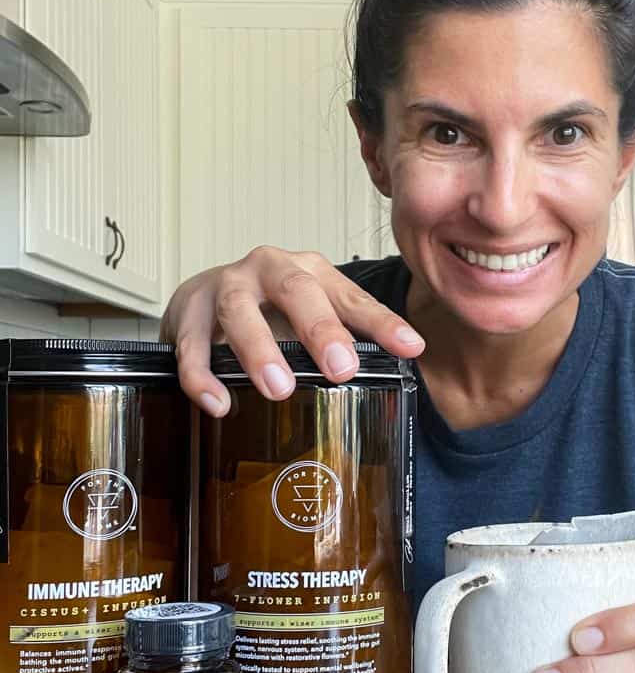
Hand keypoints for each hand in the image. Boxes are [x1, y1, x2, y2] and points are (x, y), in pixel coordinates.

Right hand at [159, 246, 424, 414]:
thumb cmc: (269, 308)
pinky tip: (219, 403)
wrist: (202, 295)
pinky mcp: (187, 313)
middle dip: (320, 329)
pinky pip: (191, 344)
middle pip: (296, 290)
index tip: (409, 348)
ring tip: (279, 388)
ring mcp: (225, 287)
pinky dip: (202, 375)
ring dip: (259, 350)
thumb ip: (351, 335)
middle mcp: (268, 270)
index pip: (351, 296)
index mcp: (308, 270)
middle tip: (340, 368)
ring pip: (238, 310)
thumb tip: (406, 360)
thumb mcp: (313, 313)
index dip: (381, 323)